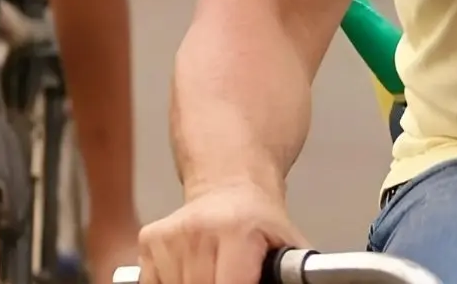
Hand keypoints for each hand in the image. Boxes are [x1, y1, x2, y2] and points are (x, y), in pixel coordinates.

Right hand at [136, 180, 306, 283]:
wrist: (231, 182)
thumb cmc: (260, 219)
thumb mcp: (287, 244)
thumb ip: (293, 269)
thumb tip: (306, 279)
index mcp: (235, 232)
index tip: (243, 282)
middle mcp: (198, 231)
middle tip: (231, 275)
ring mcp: (170, 237)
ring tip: (214, 270)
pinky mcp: (150, 240)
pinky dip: (172, 283)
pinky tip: (193, 268)